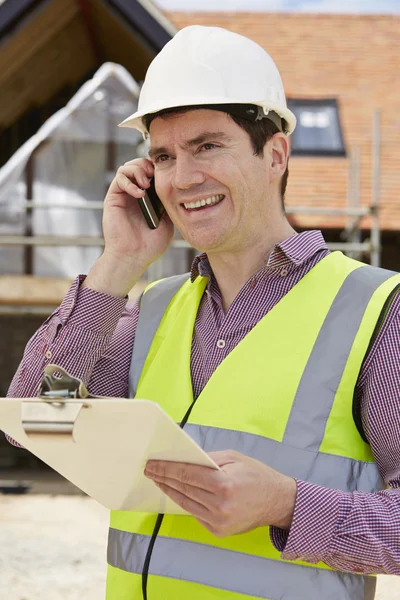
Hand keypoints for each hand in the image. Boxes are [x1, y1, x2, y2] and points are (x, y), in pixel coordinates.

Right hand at [102, 158, 172, 266]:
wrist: (134, 256)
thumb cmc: (150, 244)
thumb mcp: (168, 222)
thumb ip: (169, 204)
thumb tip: (175, 187)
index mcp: (148, 198)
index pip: (151, 172)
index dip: (157, 167)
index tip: (166, 174)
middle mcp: (134, 193)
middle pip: (138, 164)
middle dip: (147, 165)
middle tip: (154, 175)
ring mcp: (123, 195)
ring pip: (126, 168)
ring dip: (138, 170)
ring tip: (146, 184)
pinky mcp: (113, 198)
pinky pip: (119, 179)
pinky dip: (130, 182)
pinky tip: (139, 194)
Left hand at [144, 450, 296, 536]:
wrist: (277, 502)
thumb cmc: (256, 475)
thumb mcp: (234, 458)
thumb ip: (208, 459)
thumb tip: (184, 458)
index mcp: (224, 484)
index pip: (187, 474)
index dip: (166, 469)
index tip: (152, 464)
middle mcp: (220, 506)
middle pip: (183, 489)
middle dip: (164, 478)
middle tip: (150, 470)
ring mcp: (218, 521)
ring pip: (185, 503)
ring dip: (170, 490)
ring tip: (158, 480)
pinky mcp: (218, 531)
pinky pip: (195, 513)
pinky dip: (184, 501)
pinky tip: (176, 492)